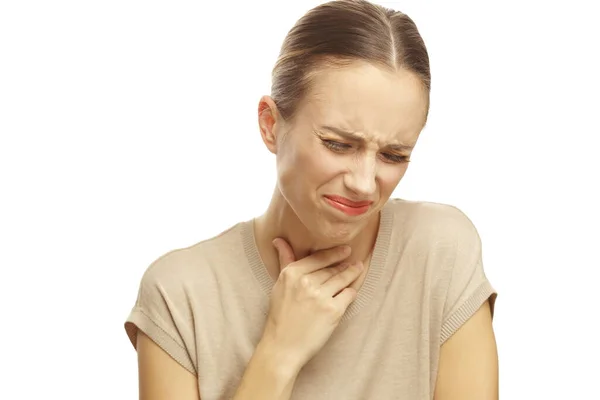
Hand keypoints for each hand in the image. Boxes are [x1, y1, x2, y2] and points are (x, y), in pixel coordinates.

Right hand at [260, 237, 362, 369]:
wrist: (283, 346)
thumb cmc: (280, 316)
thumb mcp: (279, 285)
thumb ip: (284, 260)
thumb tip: (279, 240)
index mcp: (291, 274)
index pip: (318, 258)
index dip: (334, 253)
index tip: (345, 250)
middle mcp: (306, 282)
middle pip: (331, 269)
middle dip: (344, 264)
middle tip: (354, 261)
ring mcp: (320, 296)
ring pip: (341, 279)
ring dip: (352, 273)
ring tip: (358, 268)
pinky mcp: (333, 310)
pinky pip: (348, 295)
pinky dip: (351, 292)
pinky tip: (353, 289)